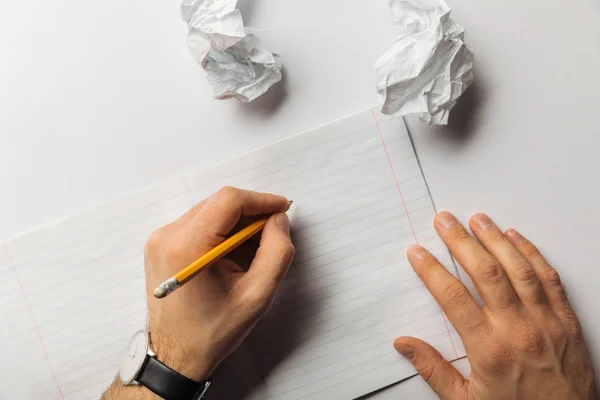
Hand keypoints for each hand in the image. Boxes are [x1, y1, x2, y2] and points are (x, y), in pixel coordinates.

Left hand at [144, 187, 294, 380]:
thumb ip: (277, 252)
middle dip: (251, 212)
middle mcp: (167, 235)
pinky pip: (198, 223)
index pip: (229, 201)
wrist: (174, 356)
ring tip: (256, 250)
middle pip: (219, 203)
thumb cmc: (213, 331)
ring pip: (210, 211)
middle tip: (274, 231)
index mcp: (187, 246)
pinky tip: (236, 254)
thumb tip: (279, 220)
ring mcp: (159, 239)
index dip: (261, 200)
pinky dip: (222, 231)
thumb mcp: (257, 295)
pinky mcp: (160, 244)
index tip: (283, 209)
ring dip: (237, 223)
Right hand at [394, 212, 595, 399]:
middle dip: (460, 241)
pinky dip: (532, 253)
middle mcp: (518, 329)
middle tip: (444, 220)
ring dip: (495, 239)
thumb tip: (404, 344)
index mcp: (489, 349)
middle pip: (485, 272)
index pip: (453, 297)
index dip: (431, 270)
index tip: (418, 253)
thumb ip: (433, 370)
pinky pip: (549, 278)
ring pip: (518, 268)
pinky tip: (516, 237)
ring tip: (477, 218)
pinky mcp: (566, 320)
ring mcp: (546, 321)